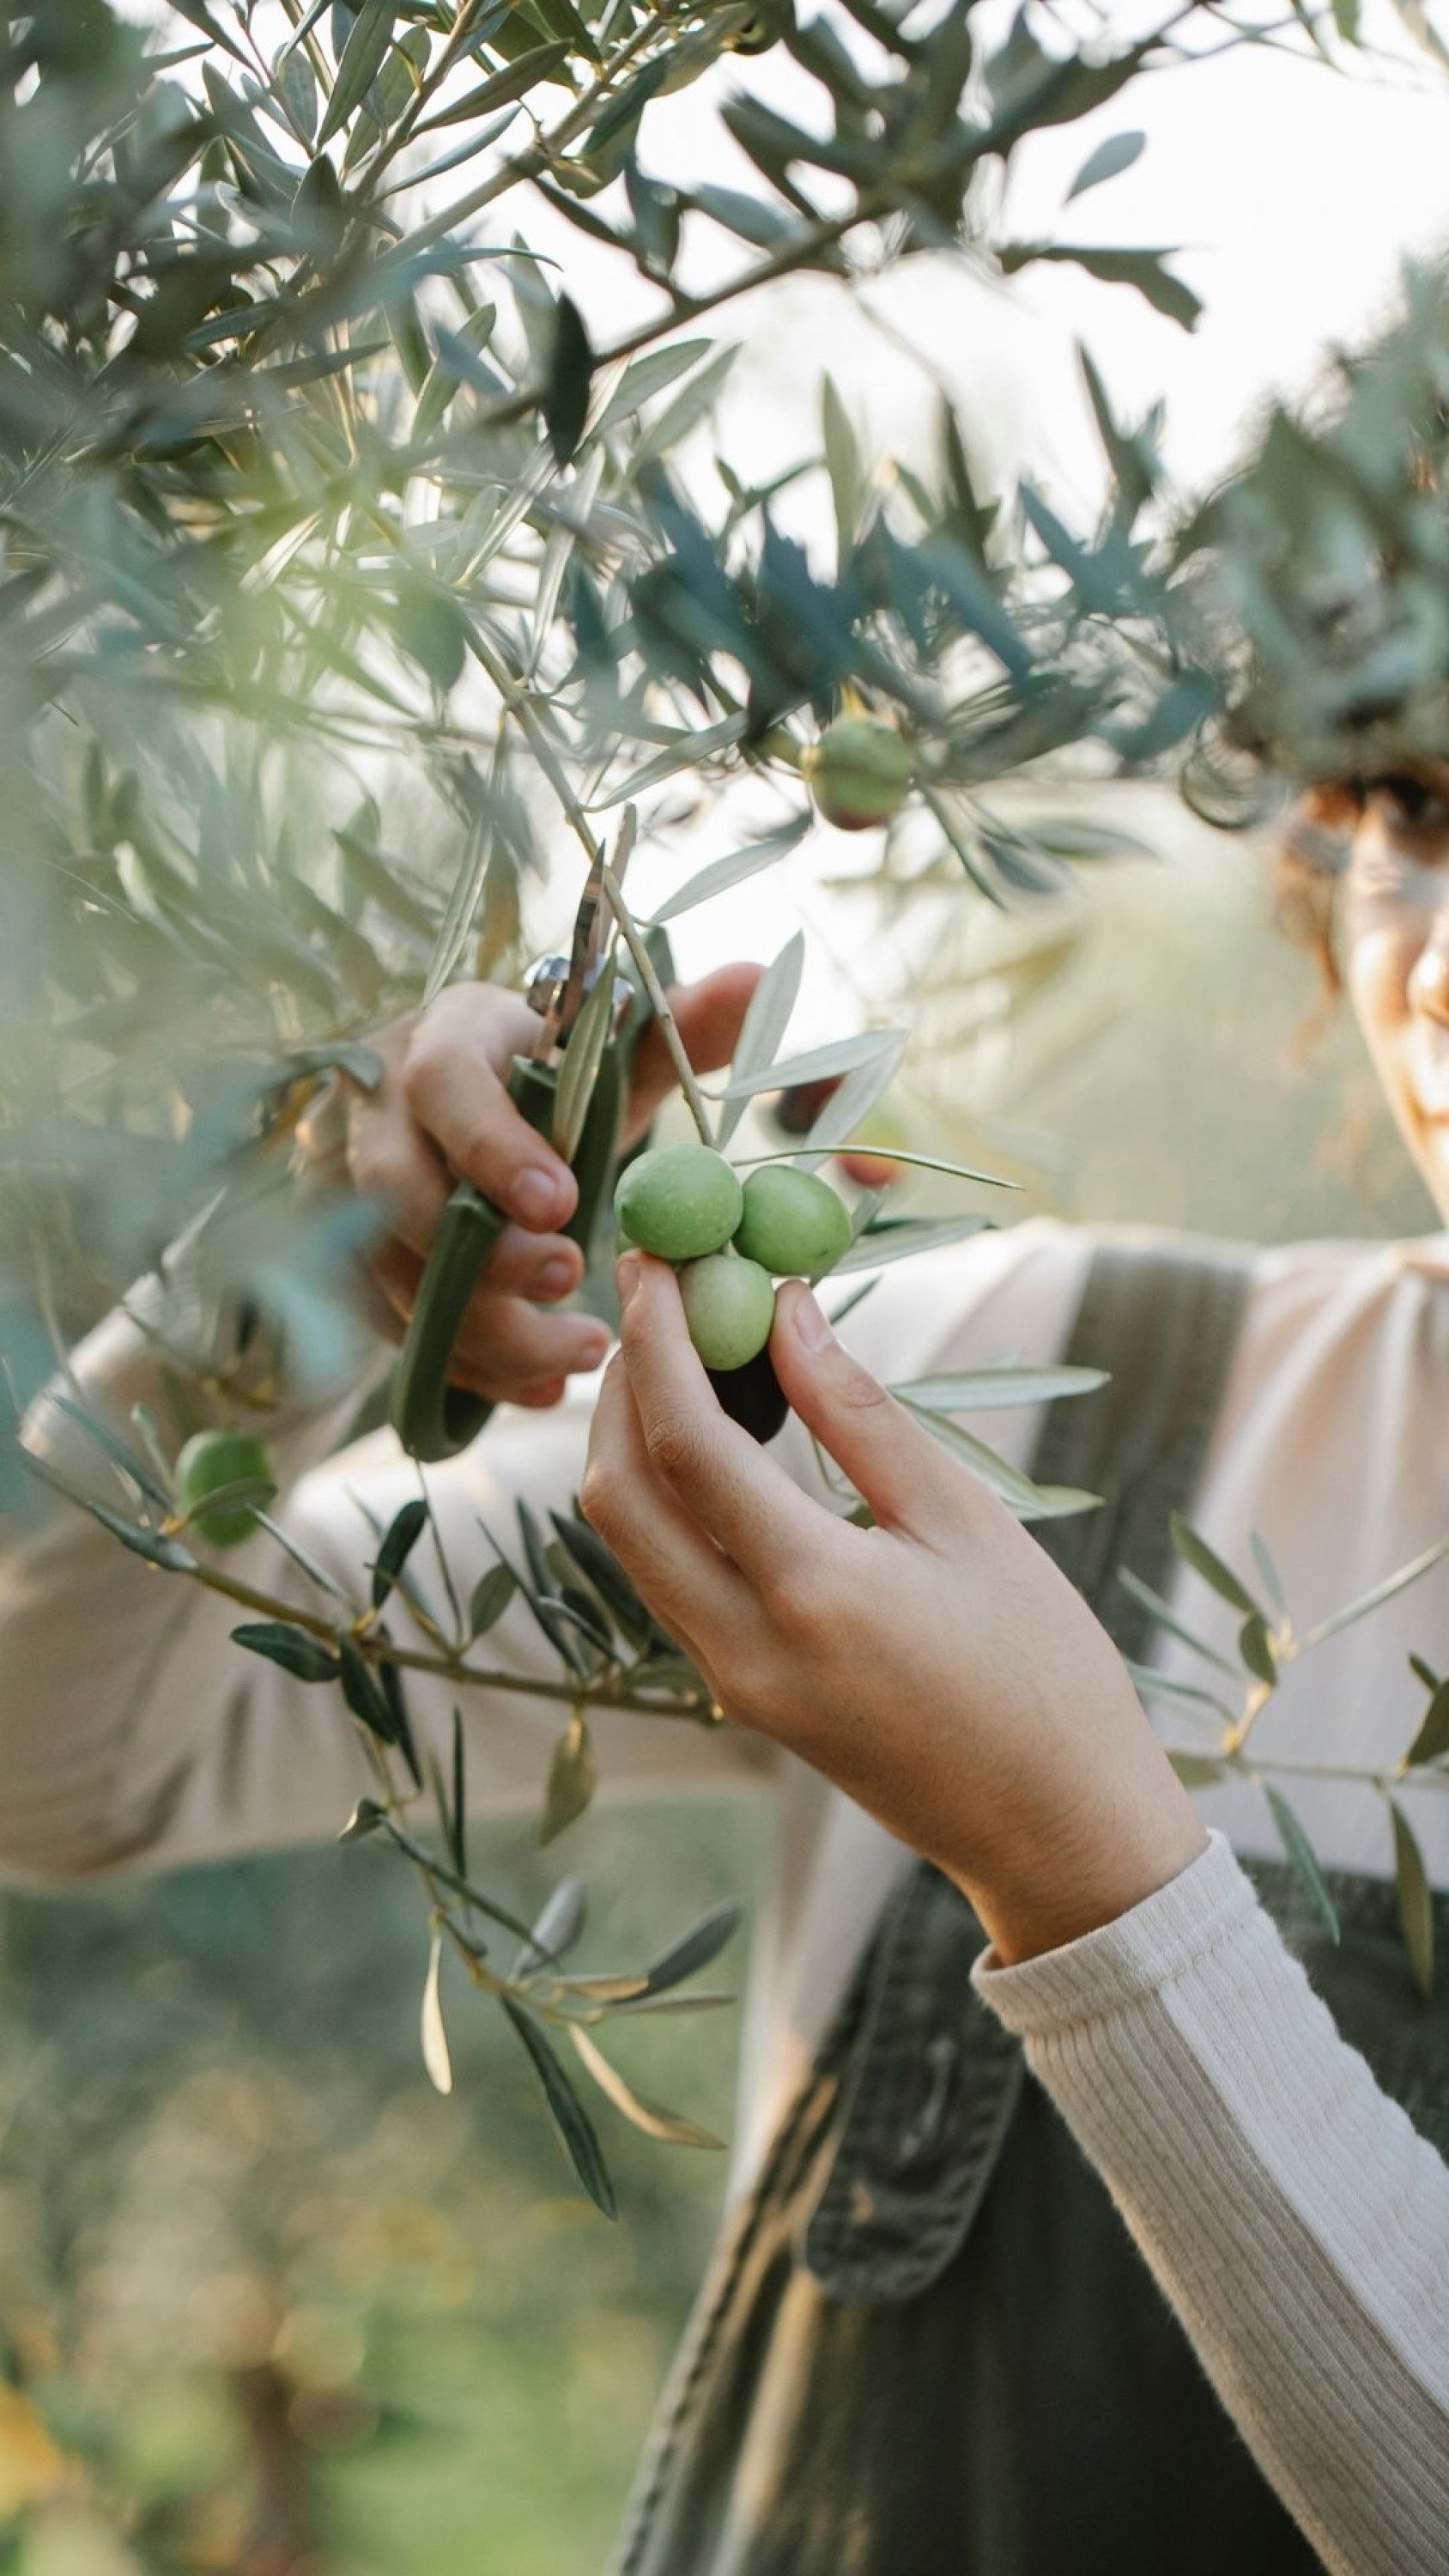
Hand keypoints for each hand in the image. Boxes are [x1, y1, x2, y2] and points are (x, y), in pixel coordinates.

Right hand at [298, 965, 759, 1409]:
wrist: (480, 1104)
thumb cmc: (553, 1074)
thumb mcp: (615, 1047)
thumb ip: (686, 1022)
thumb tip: (759, 979)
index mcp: (446, 1037)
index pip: (441, 1083)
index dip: (493, 1147)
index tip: (564, 1203)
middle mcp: (381, 1112)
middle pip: (395, 1192)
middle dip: (482, 1252)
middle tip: (570, 1279)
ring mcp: (355, 1192)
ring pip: (391, 1273)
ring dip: (485, 1329)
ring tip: (583, 1352)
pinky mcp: (361, 1261)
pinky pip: (397, 1328)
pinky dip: (471, 1367)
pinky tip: (542, 1387)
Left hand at [582, 1253, 1207, 1965]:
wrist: (1058, 1833)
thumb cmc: (1043, 1670)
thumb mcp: (965, 1524)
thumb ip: (861, 1415)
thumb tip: (784, 1313)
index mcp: (810, 1593)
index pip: (685, 1444)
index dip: (657, 1340)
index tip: (658, 1259)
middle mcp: (743, 1646)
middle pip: (618, 1495)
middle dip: (620, 1386)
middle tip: (655, 1298)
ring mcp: (731, 1682)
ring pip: (631, 1541)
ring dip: (633, 1440)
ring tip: (683, 1352)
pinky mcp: (742, 1697)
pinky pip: (668, 1579)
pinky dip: (667, 1499)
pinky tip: (715, 1440)